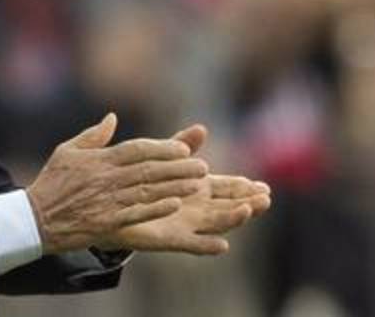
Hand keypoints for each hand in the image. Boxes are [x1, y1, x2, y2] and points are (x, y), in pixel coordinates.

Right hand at [25, 113, 208, 254]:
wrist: (36, 218)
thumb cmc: (52, 183)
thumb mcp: (67, 151)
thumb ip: (93, 135)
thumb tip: (112, 118)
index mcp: (100, 160)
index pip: (137, 150)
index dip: (162, 149)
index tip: (184, 149)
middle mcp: (107, 179)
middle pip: (148, 170)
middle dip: (178, 168)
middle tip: (203, 167)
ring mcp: (108, 201)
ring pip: (147, 191)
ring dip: (174, 187)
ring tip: (197, 184)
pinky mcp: (107, 222)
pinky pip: (136, 214)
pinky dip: (155, 209)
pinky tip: (175, 204)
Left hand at [99, 125, 270, 254]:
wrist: (110, 205)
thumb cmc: (138, 179)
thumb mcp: (159, 157)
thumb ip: (181, 145)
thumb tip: (202, 128)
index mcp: (198, 186)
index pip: (228, 187)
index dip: (245, 187)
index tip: (263, 186)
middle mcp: (197, 207)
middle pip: (229, 205)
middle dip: (248, 202)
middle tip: (265, 198)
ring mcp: (187, 224)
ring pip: (216, 223)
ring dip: (234, 219)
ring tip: (247, 211)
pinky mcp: (170, 239)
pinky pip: (191, 245)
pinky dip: (207, 246)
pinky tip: (222, 246)